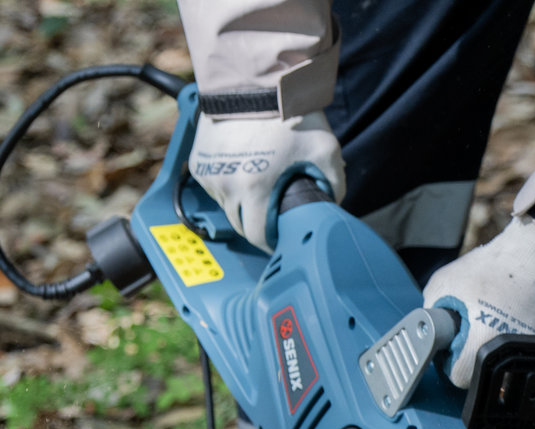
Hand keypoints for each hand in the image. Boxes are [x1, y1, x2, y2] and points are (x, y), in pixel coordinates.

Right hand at [189, 113, 344, 250]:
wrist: (255, 81)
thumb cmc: (291, 115)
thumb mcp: (325, 151)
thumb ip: (334, 185)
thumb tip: (330, 207)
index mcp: (255, 189)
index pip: (258, 236)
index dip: (272, 241)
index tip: (280, 239)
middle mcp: (227, 185)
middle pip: (241, 224)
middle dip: (258, 224)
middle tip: (274, 213)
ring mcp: (210, 174)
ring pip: (227, 206)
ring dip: (243, 204)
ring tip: (261, 184)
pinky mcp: (200, 162)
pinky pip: (216, 186)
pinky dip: (229, 185)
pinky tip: (245, 168)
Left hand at [422, 216, 534, 388]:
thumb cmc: (498, 264)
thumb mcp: (446, 282)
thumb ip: (431, 313)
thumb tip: (429, 334)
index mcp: (482, 345)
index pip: (458, 376)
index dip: (452, 357)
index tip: (456, 341)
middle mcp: (513, 357)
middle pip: (485, 372)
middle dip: (477, 351)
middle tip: (482, 321)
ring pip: (512, 363)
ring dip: (503, 344)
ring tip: (505, 313)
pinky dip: (528, 336)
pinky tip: (526, 312)